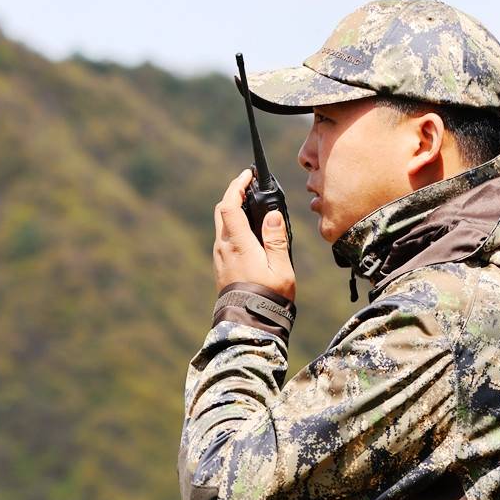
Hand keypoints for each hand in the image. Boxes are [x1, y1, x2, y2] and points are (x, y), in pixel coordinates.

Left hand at [213, 168, 295, 300]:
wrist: (249, 324)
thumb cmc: (268, 297)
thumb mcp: (280, 269)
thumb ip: (276, 240)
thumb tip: (271, 214)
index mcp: (238, 244)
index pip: (230, 206)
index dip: (237, 186)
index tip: (248, 175)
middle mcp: (224, 247)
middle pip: (222, 210)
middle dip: (233, 194)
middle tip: (249, 185)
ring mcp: (219, 257)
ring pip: (221, 224)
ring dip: (233, 209)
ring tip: (252, 205)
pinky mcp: (220, 266)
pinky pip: (224, 237)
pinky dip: (233, 225)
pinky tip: (248, 229)